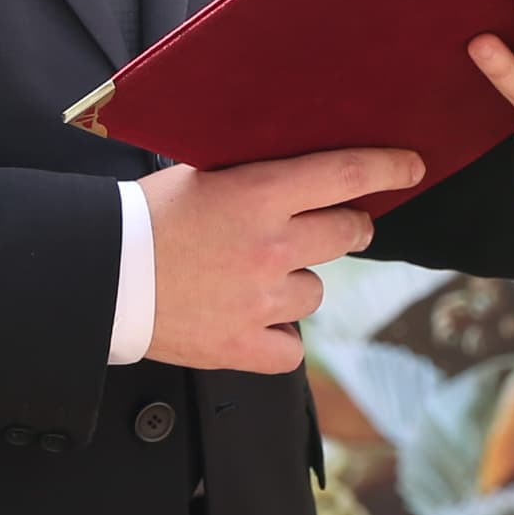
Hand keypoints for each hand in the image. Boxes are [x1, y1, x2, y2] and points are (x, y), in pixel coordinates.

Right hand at [142, 146, 421, 374]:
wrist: (101, 277)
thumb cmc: (145, 218)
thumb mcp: (201, 174)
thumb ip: (255, 175)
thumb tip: (301, 168)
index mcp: (259, 194)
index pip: (347, 176)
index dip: (388, 168)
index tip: (412, 167)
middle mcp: (270, 247)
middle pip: (348, 235)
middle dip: (349, 228)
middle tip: (335, 227)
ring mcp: (261, 302)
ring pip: (317, 293)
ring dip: (298, 283)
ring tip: (258, 278)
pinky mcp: (243, 347)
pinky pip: (292, 348)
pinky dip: (277, 337)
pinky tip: (252, 321)